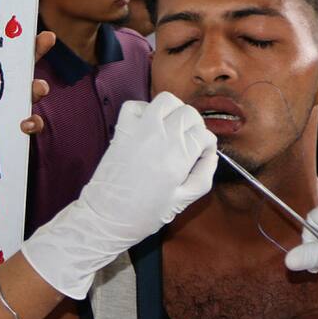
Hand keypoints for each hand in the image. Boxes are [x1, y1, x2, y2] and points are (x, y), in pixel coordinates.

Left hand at [0, 31, 55, 156]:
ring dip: (38, 87)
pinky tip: (24, 124)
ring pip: (32, 93)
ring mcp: (10, 112)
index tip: (24, 22)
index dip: (14, 38)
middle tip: (47, 38)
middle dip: (38, 50)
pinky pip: (31, 125)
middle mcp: (1, 92)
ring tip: (37, 88)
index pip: (0, 54)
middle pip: (25, 66)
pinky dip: (32, 122)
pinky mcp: (15, 134)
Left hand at [21, 92, 217, 298]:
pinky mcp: (122, 130)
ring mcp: (139, 130)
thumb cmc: (144, 214)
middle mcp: (160, 138)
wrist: (105, 218)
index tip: (201, 155)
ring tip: (172, 128)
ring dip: (174, 111)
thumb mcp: (182, 202)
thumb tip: (212, 155)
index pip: (204, 135)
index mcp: (178, 157)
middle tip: (189, 142)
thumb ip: (203, 176)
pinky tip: (149, 126)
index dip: (207, 145)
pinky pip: (136, 105)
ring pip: (166, 100)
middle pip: (189, 114)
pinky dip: (146, 110)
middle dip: (195, 126)